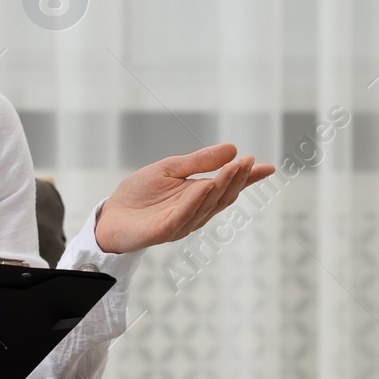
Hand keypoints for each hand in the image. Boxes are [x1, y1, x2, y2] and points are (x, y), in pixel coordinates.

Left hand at [93, 143, 275, 253]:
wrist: (111, 216)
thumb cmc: (139, 195)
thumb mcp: (170, 168)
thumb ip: (199, 161)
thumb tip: (232, 148)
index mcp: (199, 197)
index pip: (228, 186)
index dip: (248, 178)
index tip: (267, 167)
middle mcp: (196, 212)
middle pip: (222, 196)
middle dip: (237, 179)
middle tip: (248, 162)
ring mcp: (182, 223)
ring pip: (207, 205)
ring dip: (221, 186)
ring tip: (233, 168)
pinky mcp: (164, 230)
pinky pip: (183, 216)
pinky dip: (196, 202)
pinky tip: (206, 186)